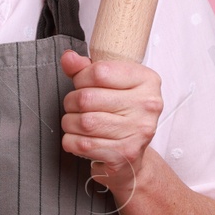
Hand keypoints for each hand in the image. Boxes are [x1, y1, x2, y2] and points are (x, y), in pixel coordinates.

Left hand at [59, 49, 163, 203]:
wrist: (131, 157)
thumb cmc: (119, 113)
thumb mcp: (108, 84)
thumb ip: (86, 68)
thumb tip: (68, 58)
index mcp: (146, 80)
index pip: (99, 71)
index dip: (80, 77)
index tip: (81, 84)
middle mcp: (147, 105)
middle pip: (87, 98)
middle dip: (71, 101)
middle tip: (75, 106)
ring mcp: (138, 131)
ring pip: (83, 122)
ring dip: (69, 122)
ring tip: (76, 122)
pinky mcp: (125, 154)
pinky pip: (82, 144)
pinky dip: (71, 141)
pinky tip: (80, 138)